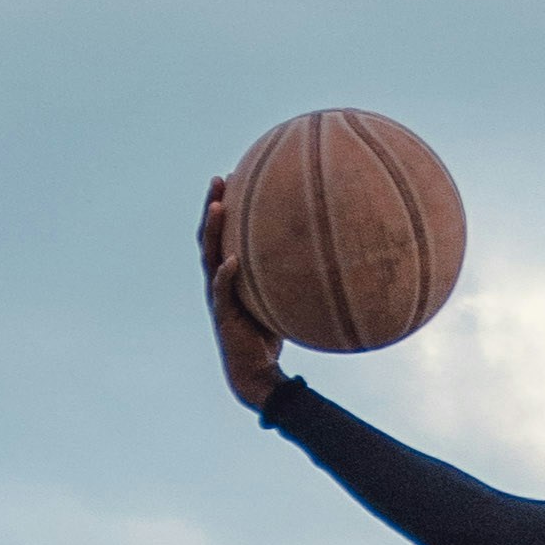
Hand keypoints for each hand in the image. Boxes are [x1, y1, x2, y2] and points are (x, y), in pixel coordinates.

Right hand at [199, 177, 283, 410]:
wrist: (256, 371)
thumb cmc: (273, 332)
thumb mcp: (285, 297)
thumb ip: (296, 275)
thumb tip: (335, 252)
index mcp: (229, 272)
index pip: (223, 232)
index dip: (225, 204)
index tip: (233, 173)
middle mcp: (218, 279)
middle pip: (209, 235)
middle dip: (213, 205)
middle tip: (219, 177)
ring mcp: (217, 296)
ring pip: (209, 256)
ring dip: (212, 230)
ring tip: (219, 206)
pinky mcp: (223, 316)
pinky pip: (222, 292)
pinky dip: (225, 276)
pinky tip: (231, 261)